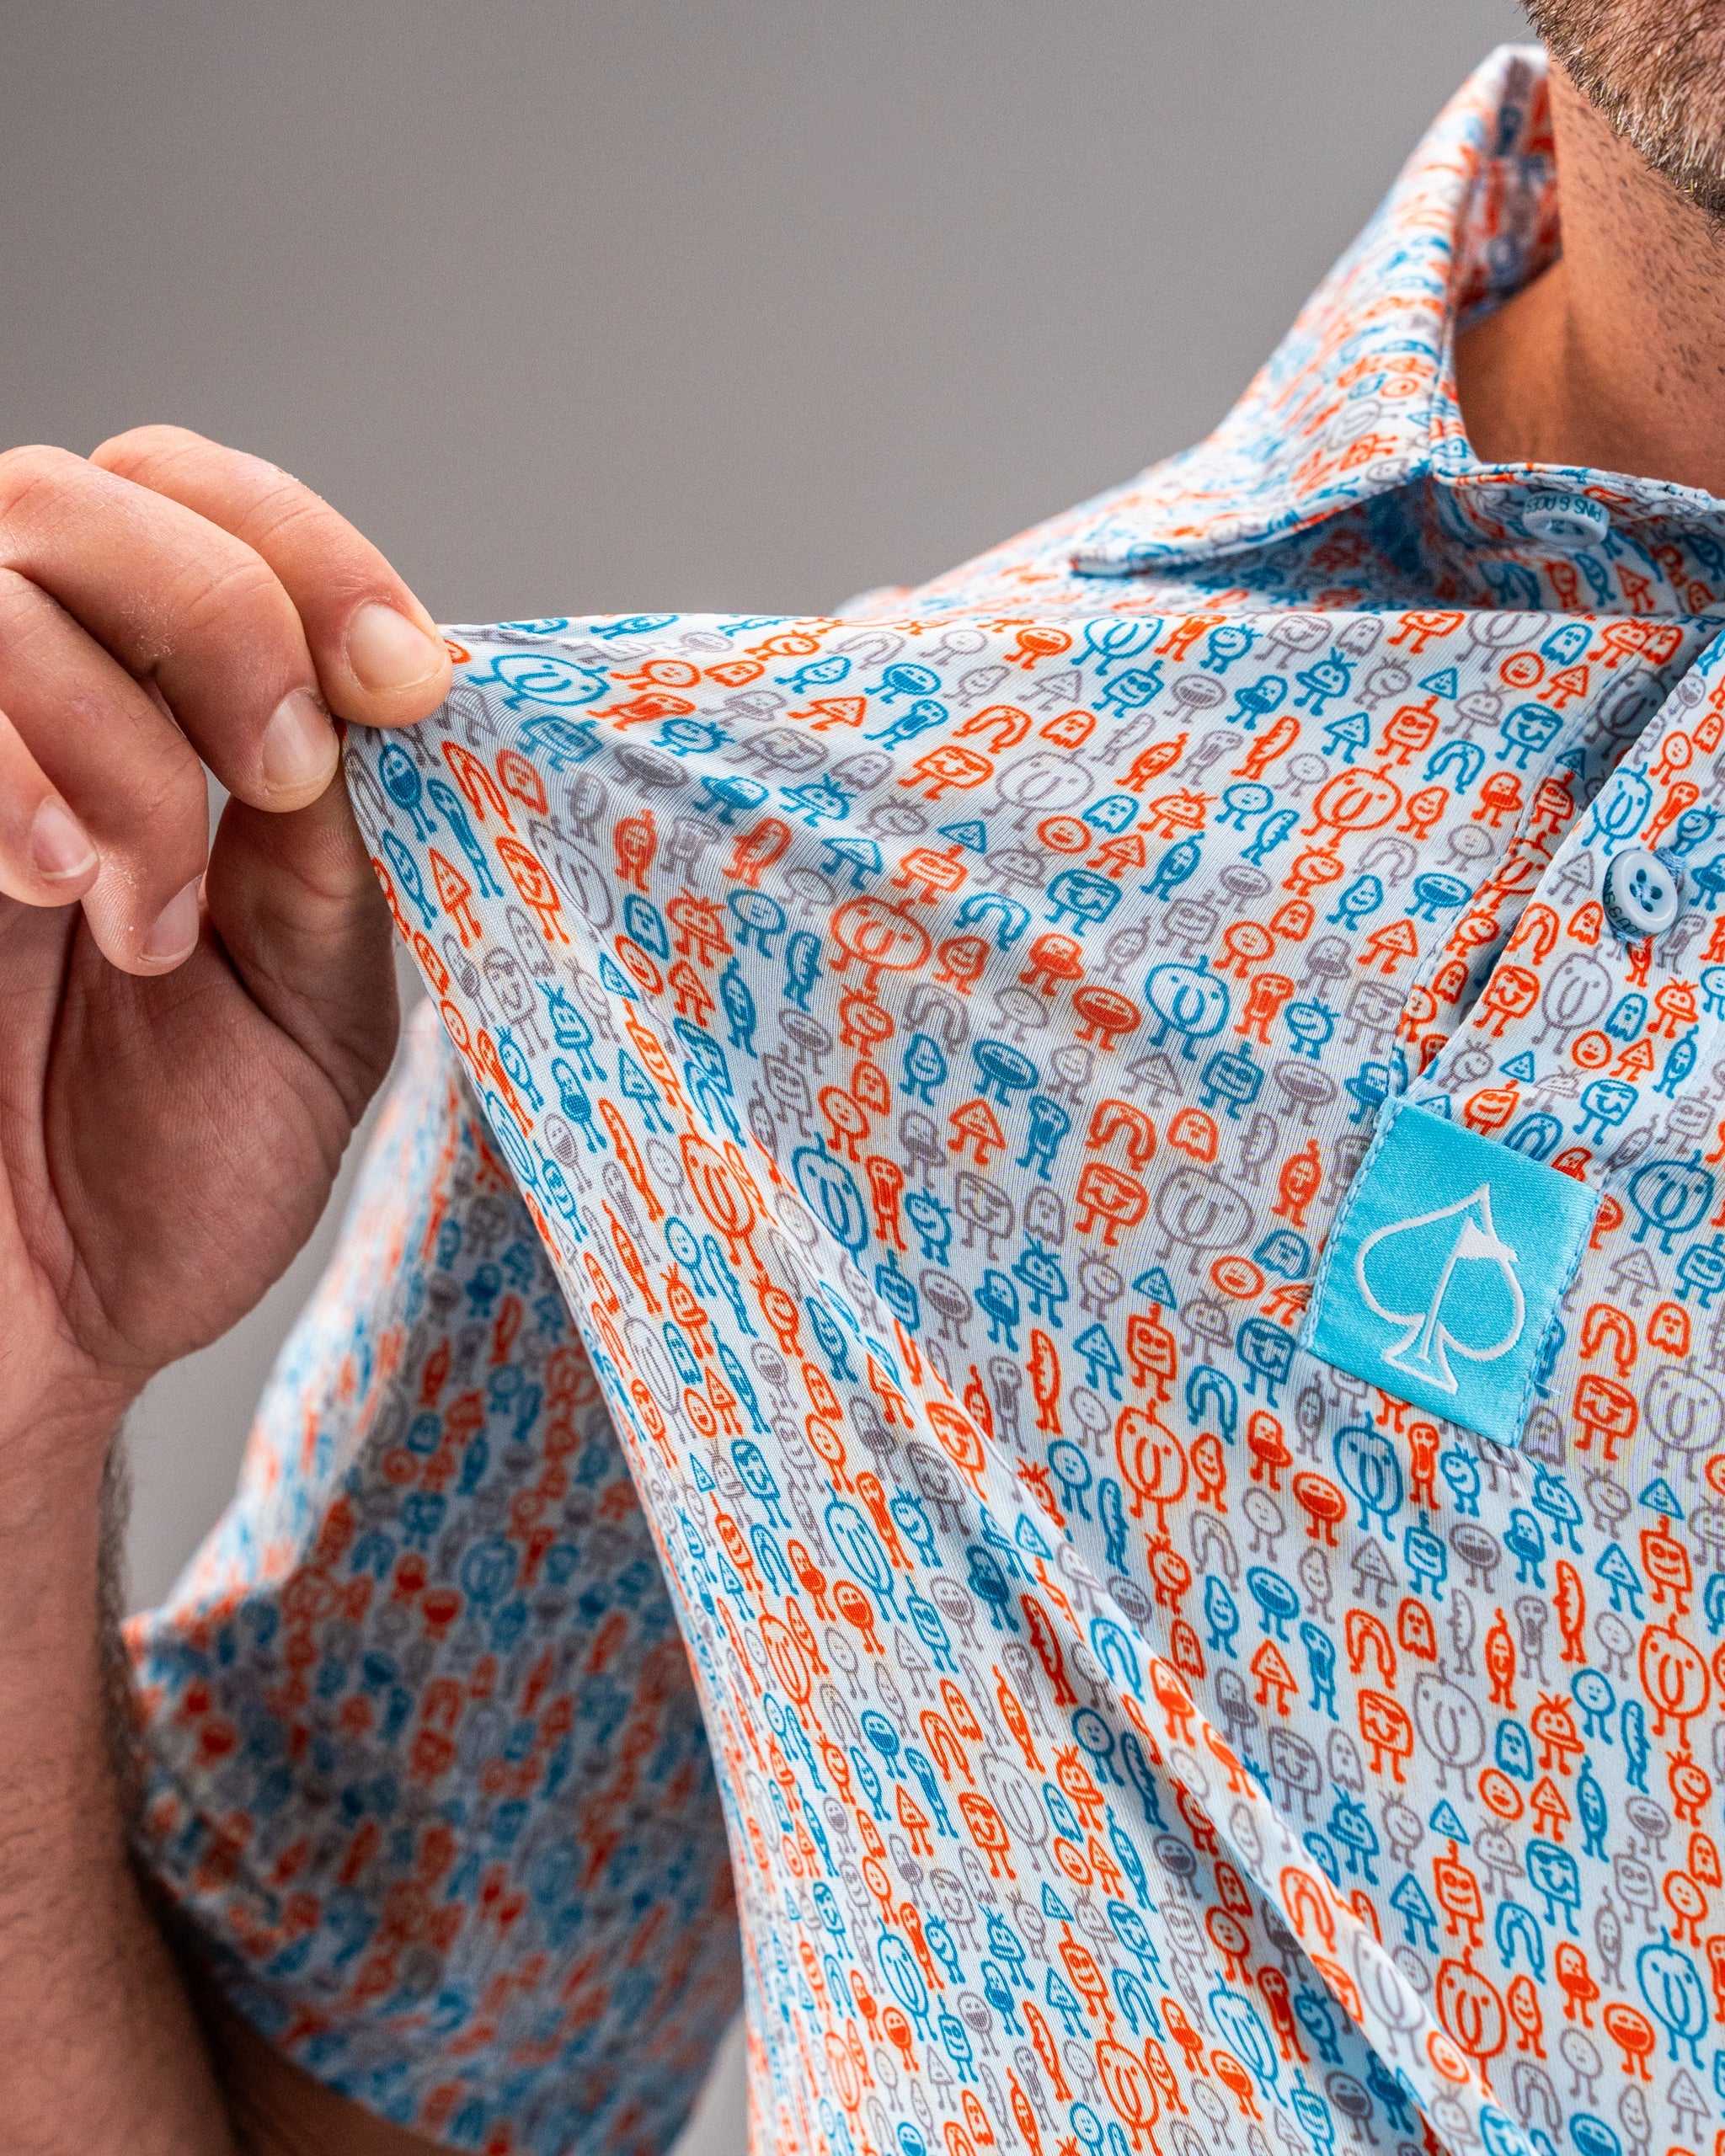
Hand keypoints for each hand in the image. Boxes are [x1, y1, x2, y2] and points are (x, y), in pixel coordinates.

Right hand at [0, 426, 452, 1465]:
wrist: (45, 1328)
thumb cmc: (166, 1177)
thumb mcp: (315, 997)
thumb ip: (341, 841)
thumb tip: (385, 693)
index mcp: (147, 726)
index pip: (190, 506)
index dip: (305, 552)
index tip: (404, 676)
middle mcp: (17, 716)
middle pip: (76, 497)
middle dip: (222, 614)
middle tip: (283, 778)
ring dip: (116, 738)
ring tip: (148, 915)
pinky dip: (11, 775)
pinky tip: (53, 891)